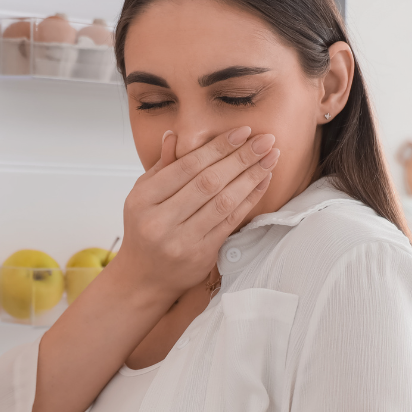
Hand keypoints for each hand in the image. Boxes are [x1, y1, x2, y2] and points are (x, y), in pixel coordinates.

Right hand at [115, 126, 279, 301]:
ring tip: (270, 158)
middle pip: (208, 182)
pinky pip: (231, 221)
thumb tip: (174, 135)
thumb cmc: (144, 230)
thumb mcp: (142, 195)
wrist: (143, 278)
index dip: (217, 147)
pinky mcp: (201, 255)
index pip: (186, 166)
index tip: (243, 132)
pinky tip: (261, 182)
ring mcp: (181, 240)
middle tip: (266, 140)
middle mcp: (160, 221)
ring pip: (223, 202)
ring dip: (251, 177)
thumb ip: (161, 166)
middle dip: (241, 158)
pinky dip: (249, 199)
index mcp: (143, 200)